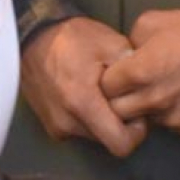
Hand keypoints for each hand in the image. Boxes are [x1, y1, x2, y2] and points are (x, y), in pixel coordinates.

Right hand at [20, 15, 147, 157]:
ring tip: (98, 91)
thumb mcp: (110, 43)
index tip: (136, 111)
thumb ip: (134, 69)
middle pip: (108, 140)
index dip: (136, 132)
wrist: (31, 35)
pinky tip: (82, 94)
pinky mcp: (49, 125)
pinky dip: (86, 119)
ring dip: (101, 120)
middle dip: (119, 123)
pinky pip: (78, 130)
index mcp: (83, 103)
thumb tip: (148, 90)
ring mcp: (56, 126)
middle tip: (118, 96)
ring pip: (94, 136)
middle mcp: (67, 123)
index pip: (121, 145)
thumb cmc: (72, 38)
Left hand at [100, 0, 179, 139]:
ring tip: (166, 86)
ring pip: (148, 121)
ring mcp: (177, 119)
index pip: (105, 88)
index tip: (118, 74)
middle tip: (134, 85)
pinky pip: (173, 127)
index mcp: (142, 72)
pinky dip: (173, 115)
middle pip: (120, 113)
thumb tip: (124, 59)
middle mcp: (156, 100)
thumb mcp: (153, 21)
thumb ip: (130, 43)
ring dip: (149, 109)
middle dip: (121, 99)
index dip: (110, 79)